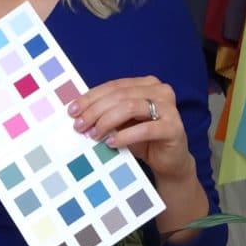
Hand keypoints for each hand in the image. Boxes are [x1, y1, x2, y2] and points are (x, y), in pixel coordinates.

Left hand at [67, 76, 194, 182]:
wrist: (170, 161)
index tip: (73, 111)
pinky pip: (144, 129)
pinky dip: (124, 136)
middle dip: (95, 110)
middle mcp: (160, 91)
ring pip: (130, 107)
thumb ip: (108, 112)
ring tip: (93, 135)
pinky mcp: (173, 128)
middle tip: (79, 126)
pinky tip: (111, 143)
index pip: (114, 86)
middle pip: (120, 95)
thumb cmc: (144, 139)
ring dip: (106, 121)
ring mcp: (169, 108)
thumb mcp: (124, 122)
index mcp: (147, 84)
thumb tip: (79, 112)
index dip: (91, 97)